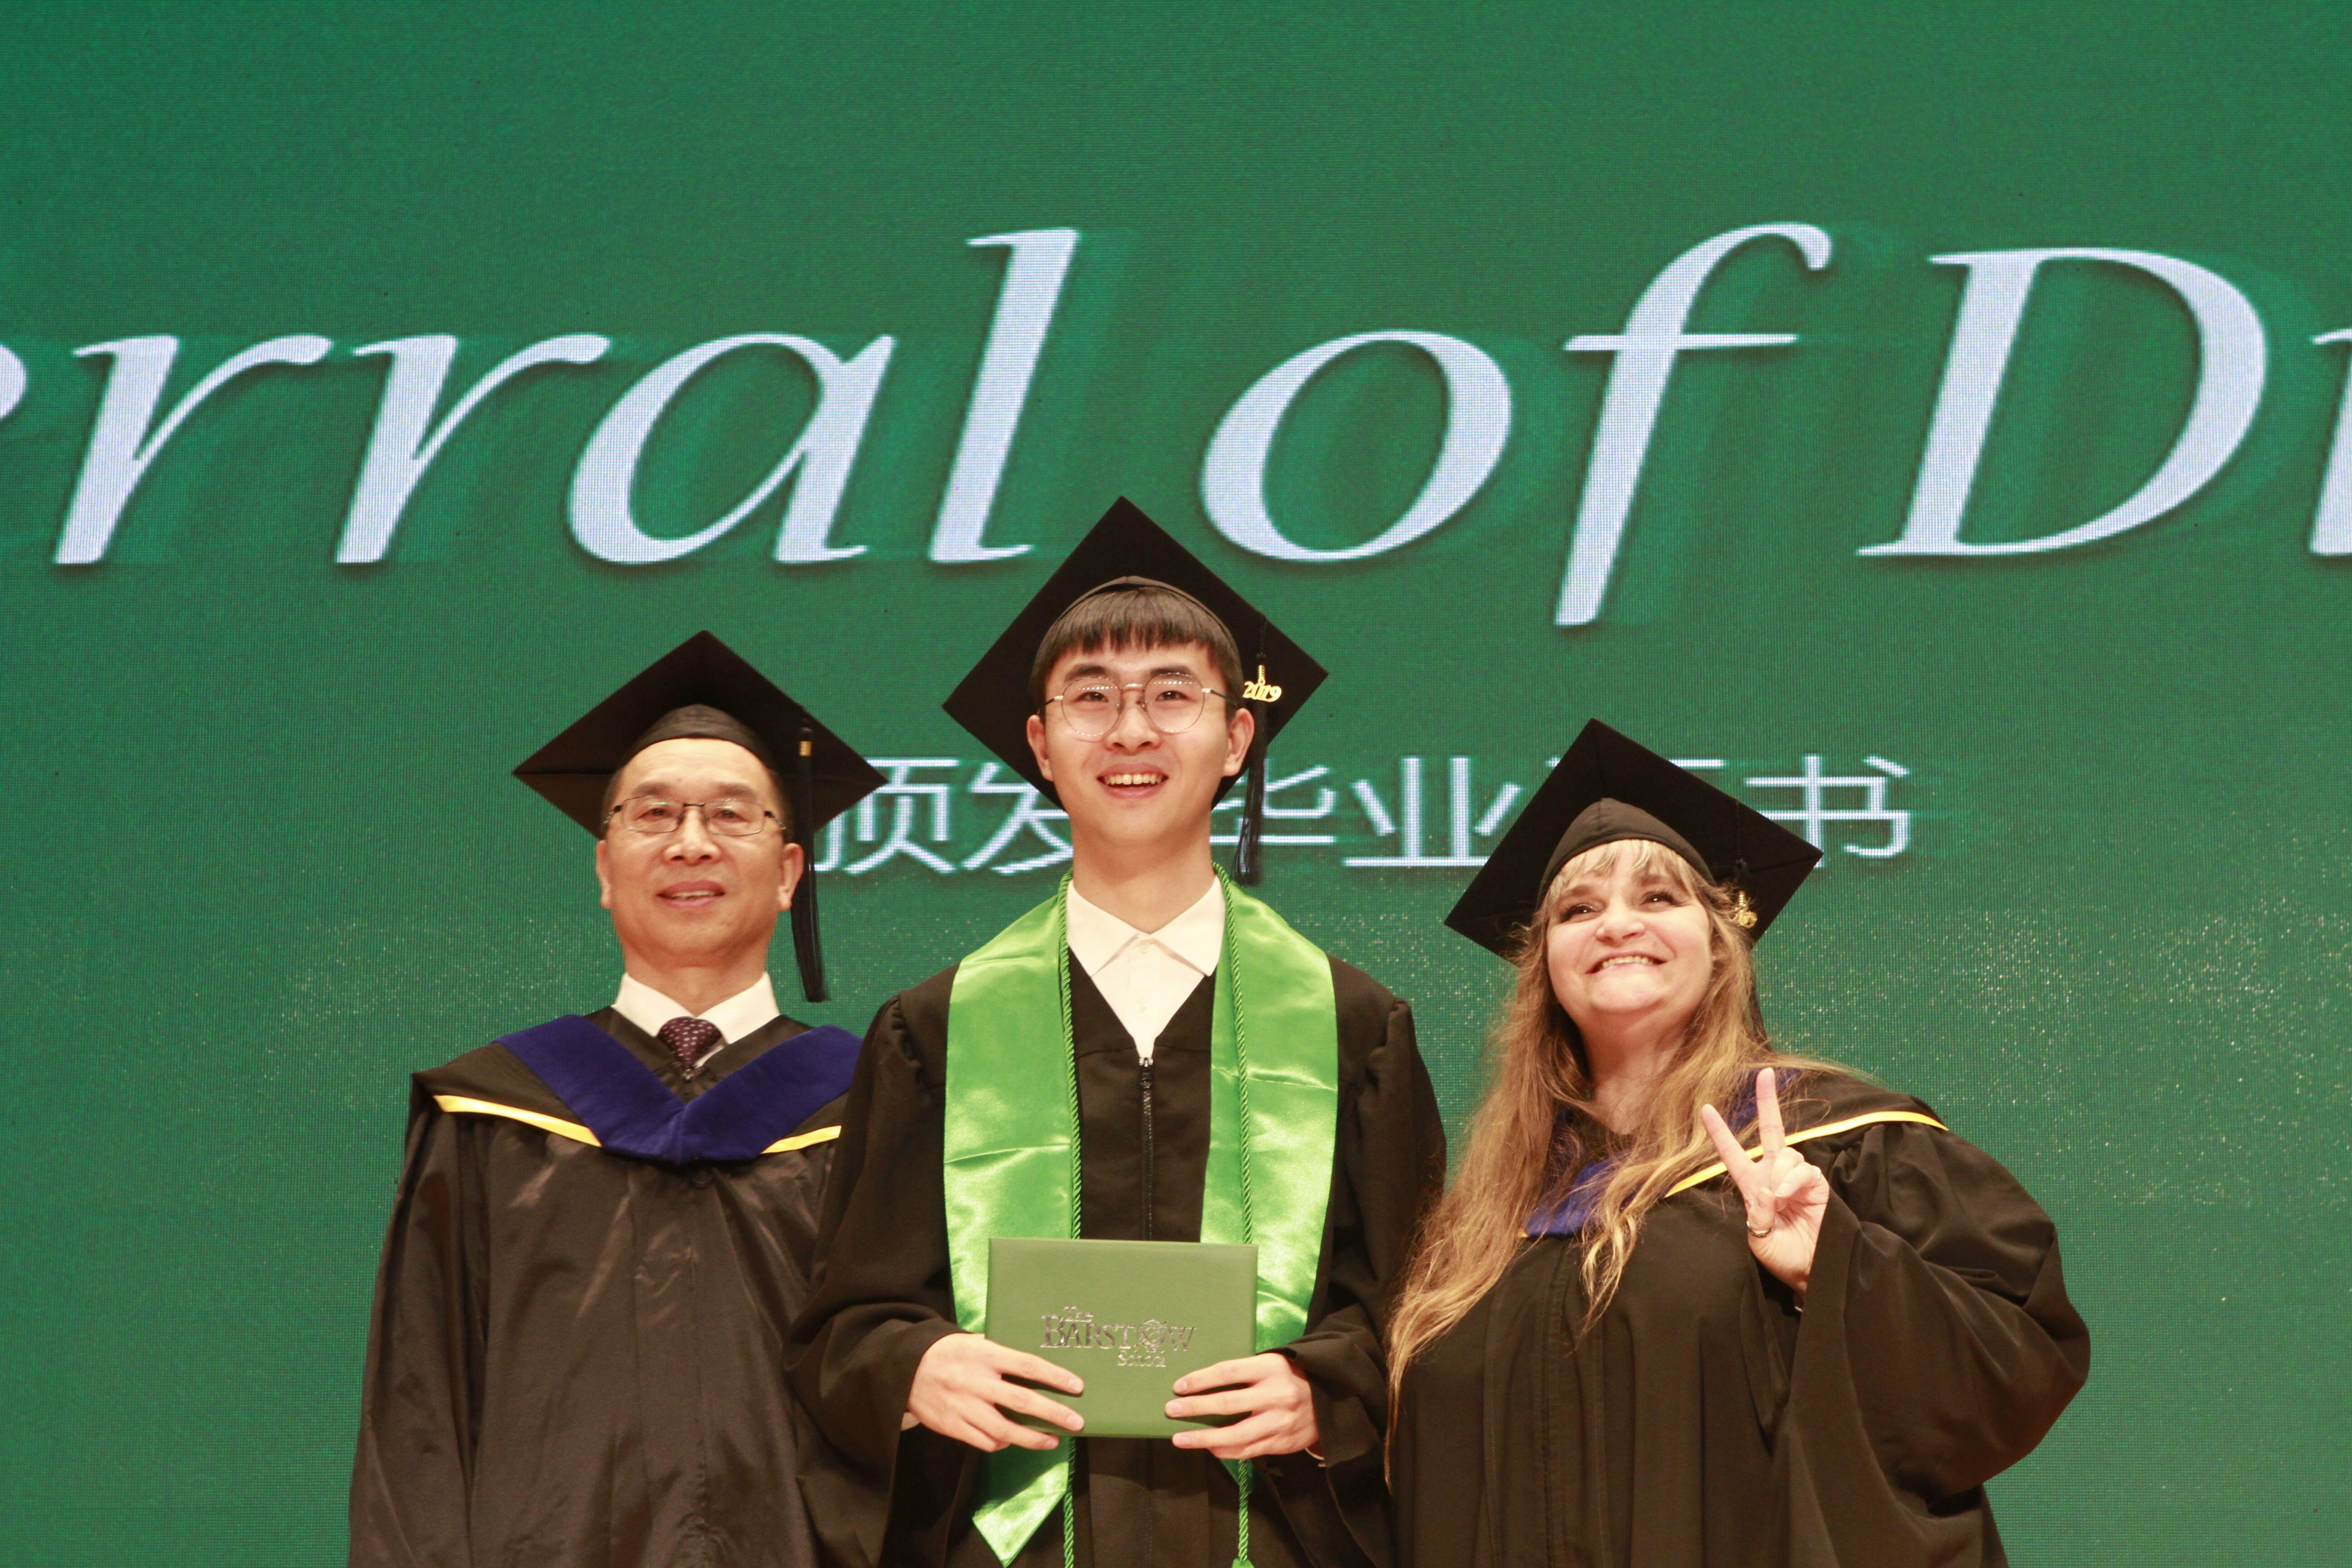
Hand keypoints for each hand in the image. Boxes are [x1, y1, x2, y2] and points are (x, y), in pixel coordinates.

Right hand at [908, 1332, 1084, 1452]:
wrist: (903, 1370)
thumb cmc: (947, 1353)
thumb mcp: (971, 1342)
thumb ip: (998, 1352)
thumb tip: (1031, 1364)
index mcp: (984, 1356)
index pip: (1027, 1366)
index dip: (1054, 1377)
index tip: (1077, 1386)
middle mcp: (976, 1382)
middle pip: (1022, 1402)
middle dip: (1053, 1413)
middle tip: (1076, 1422)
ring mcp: (964, 1407)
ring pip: (1005, 1430)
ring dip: (1032, 1438)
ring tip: (1051, 1441)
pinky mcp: (953, 1427)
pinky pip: (985, 1441)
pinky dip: (1002, 1443)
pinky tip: (1013, 1440)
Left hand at [1165, 1351, 1319, 1460]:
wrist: (1331, 1400)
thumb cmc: (1290, 1377)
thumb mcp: (1271, 1364)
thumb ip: (1244, 1373)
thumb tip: (1202, 1383)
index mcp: (1270, 1368)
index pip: (1228, 1372)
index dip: (1201, 1379)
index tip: (1179, 1386)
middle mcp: (1275, 1395)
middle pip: (1227, 1403)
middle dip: (1195, 1408)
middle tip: (1171, 1410)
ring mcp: (1278, 1422)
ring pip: (1235, 1435)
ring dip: (1203, 1438)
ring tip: (1180, 1438)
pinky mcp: (1281, 1442)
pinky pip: (1247, 1450)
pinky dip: (1225, 1450)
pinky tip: (1208, 1447)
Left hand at [1699, 1066, 1829, 1298]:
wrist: (1813, 1271)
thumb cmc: (1784, 1257)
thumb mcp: (1760, 1240)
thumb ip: (1758, 1215)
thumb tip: (1767, 1188)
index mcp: (1753, 1187)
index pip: (1733, 1154)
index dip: (1720, 1133)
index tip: (1705, 1109)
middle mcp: (1774, 1176)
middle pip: (1771, 1131)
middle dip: (1768, 1102)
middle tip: (1765, 1074)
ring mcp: (1796, 1178)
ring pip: (1786, 1153)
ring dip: (1780, 1174)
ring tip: (1781, 1200)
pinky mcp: (1817, 1184)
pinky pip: (1803, 1170)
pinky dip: (1793, 1180)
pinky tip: (1789, 1195)